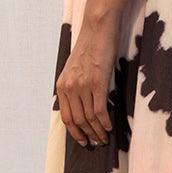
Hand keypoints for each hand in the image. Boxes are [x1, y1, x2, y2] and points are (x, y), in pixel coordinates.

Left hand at [56, 10, 118, 148]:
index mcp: (62, 86)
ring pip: (89, 118)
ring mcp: (84, 85)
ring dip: (97, 131)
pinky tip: (109, 127)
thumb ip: (73, 86)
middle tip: (96, 142)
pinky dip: (104, 122)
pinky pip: (100, 109)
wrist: (97, 29)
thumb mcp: (74, 69)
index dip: (75, 133)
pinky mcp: (98, 82)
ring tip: (104, 138)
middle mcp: (70, 87)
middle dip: (87, 135)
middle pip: (78, 121)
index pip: (67, 118)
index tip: (83, 140)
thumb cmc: (88, 48)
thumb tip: (79, 107)